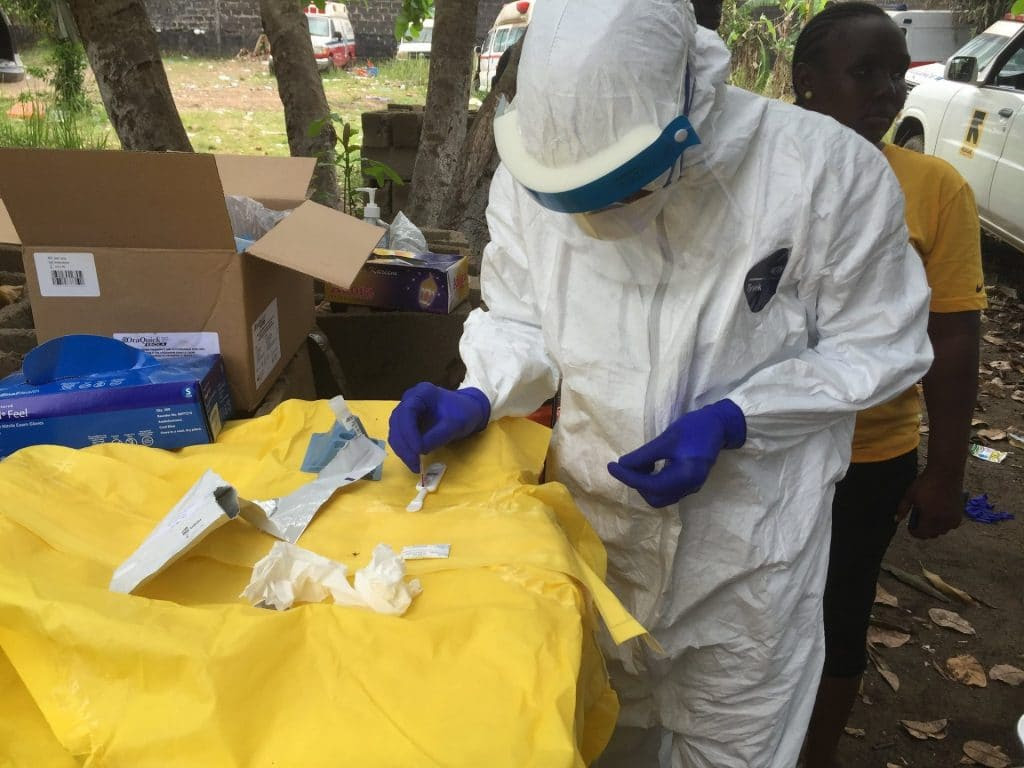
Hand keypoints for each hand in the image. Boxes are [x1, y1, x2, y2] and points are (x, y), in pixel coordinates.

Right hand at [388, 383, 490, 472]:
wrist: (468, 411)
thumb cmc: (463, 413)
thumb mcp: (454, 424)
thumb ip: (437, 436)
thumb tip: (419, 450)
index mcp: (422, 393)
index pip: (407, 411)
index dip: (409, 433)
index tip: (417, 450)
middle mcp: (410, 399)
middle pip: (397, 422)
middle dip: (404, 445)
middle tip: (415, 464)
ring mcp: (407, 411)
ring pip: (395, 431)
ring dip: (402, 449)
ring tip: (415, 465)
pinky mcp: (407, 423)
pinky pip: (400, 437)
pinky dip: (404, 449)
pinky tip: (413, 459)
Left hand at [607, 400, 745, 507]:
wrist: (719, 425)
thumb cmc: (694, 428)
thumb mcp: (667, 439)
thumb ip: (644, 455)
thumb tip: (622, 465)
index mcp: (685, 476)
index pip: (650, 485)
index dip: (628, 477)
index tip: (612, 466)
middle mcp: (689, 487)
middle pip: (655, 497)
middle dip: (637, 482)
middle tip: (629, 464)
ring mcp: (691, 487)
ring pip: (660, 496)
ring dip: (644, 483)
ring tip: (640, 462)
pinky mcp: (689, 483)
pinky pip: (666, 490)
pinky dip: (653, 481)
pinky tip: (650, 464)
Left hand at [897, 466, 962, 538]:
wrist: (946, 473)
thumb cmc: (926, 483)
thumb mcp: (910, 495)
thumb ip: (903, 508)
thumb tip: (897, 519)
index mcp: (930, 518)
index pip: (921, 534)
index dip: (914, 532)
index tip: (910, 527)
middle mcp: (943, 521)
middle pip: (932, 534)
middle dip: (924, 530)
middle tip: (918, 520)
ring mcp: (953, 518)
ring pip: (941, 531)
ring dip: (934, 528)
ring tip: (928, 517)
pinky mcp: (960, 514)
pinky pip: (950, 525)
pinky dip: (944, 523)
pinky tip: (939, 514)